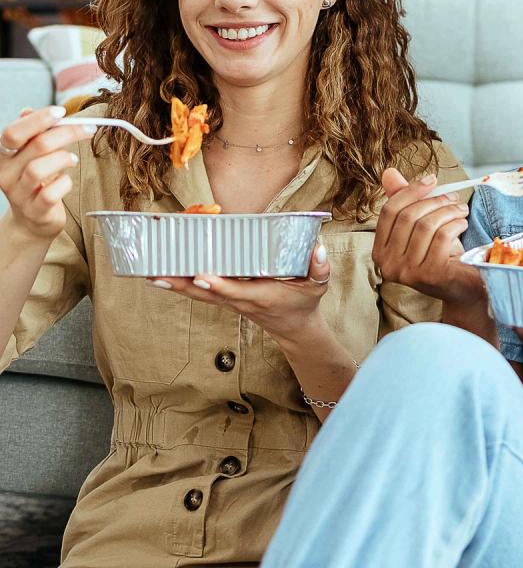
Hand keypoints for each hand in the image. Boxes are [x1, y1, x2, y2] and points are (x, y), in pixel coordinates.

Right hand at [0, 106, 95, 240]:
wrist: (32, 220)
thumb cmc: (37, 182)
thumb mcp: (32, 156)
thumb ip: (33, 135)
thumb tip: (29, 110)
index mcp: (3, 155)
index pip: (13, 132)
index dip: (38, 119)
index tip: (61, 111)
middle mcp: (5, 173)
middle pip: (35, 146)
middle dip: (66, 133)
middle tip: (88, 130)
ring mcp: (18, 194)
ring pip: (39, 169)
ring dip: (64, 159)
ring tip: (73, 160)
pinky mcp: (34, 211)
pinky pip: (49, 194)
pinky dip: (64, 183)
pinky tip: (67, 180)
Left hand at [147, 243, 330, 340]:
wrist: (294, 328)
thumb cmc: (304, 302)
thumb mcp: (319, 286)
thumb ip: (319, 268)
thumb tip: (318, 248)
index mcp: (261, 296)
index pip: (237, 291)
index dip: (219, 285)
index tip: (202, 275)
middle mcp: (240, 301)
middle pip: (207, 294)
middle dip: (182, 285)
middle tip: (157, 274)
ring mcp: (230, 301)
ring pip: (198, 294)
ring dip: (175, 285)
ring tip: (150, 274)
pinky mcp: (225, 299)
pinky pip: (199, 292)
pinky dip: (180, 284)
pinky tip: (162, 275)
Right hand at [372, 168, 469, 300]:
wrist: (462, 286)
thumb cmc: (440, 254)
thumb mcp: (419, 226)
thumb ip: (404, 201)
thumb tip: (389, 172)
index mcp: (380, 251)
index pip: (389, 211)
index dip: (410, 191)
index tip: (432, 180)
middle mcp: (388, 264)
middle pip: (408, 216)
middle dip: (434, 200)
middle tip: (453, 197)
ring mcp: (408, 272)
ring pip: (426, 225)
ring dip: (448, 211)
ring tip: (461, 210)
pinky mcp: (430, 275)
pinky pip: (442, 237)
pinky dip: (456, 225)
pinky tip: (462, 225)